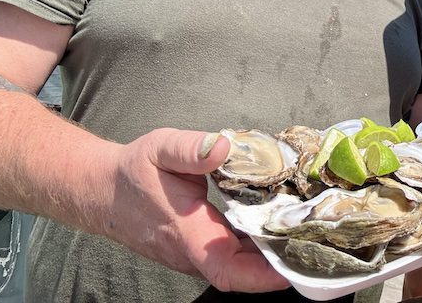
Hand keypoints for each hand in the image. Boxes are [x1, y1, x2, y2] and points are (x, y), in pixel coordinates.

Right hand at [101, 128, 289, 292]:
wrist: (103, 191)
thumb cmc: (134, 171)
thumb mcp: (160, 147)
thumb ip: (193, 148)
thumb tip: (224, 147)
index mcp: (187, 232)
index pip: (226, 268)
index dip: (261, 275)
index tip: (291, 268)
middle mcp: (192, 252)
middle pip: (242, 271)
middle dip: (279, 263)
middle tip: (317, 243)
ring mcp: (195, 254)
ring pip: (239, 266)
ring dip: (270, 256)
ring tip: (306, 235)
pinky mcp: (198, 249)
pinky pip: (232, 256)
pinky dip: (256, 247)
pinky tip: (278, 229)